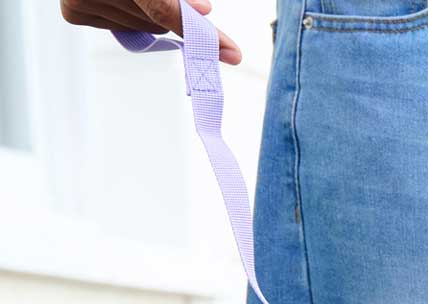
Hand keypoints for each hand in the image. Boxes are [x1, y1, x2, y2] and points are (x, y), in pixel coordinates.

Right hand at [59, 0, 242, 63]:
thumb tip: (204, 11)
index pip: (161, 8)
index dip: (198, 29)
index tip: (229, 51)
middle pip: (155, 23)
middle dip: (169, 14)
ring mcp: (79, 2)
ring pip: (141, 30)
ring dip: (146, 15)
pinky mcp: (74, 12)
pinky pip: (120, 29)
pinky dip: (126, 16)